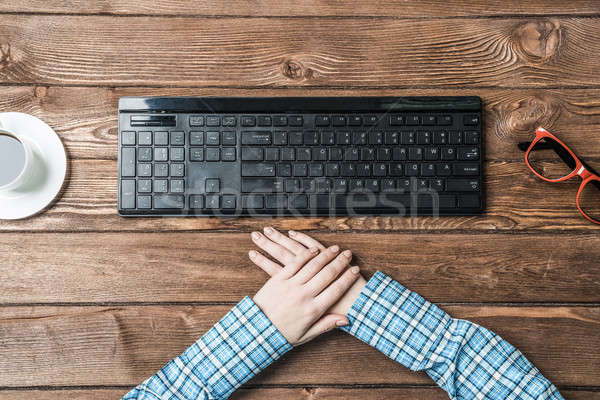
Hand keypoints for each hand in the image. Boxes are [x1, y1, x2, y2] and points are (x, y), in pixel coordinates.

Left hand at [250, 230, 360, 345]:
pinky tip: (314, 249)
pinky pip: (294, 263)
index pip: (336, 290)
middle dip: (340, 263)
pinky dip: (306, 255)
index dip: (348, 279)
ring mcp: (291, 286)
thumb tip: (347, 319)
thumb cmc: (283, 334)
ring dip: (326, 255)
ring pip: (312, 266)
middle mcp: (304, 296)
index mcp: (313, 310)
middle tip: (348, 254)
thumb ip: (327, 325)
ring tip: (335, 249)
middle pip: (327, 274)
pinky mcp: (278, 279)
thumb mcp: (306, 335)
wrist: (257, 330)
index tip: (355, 270)